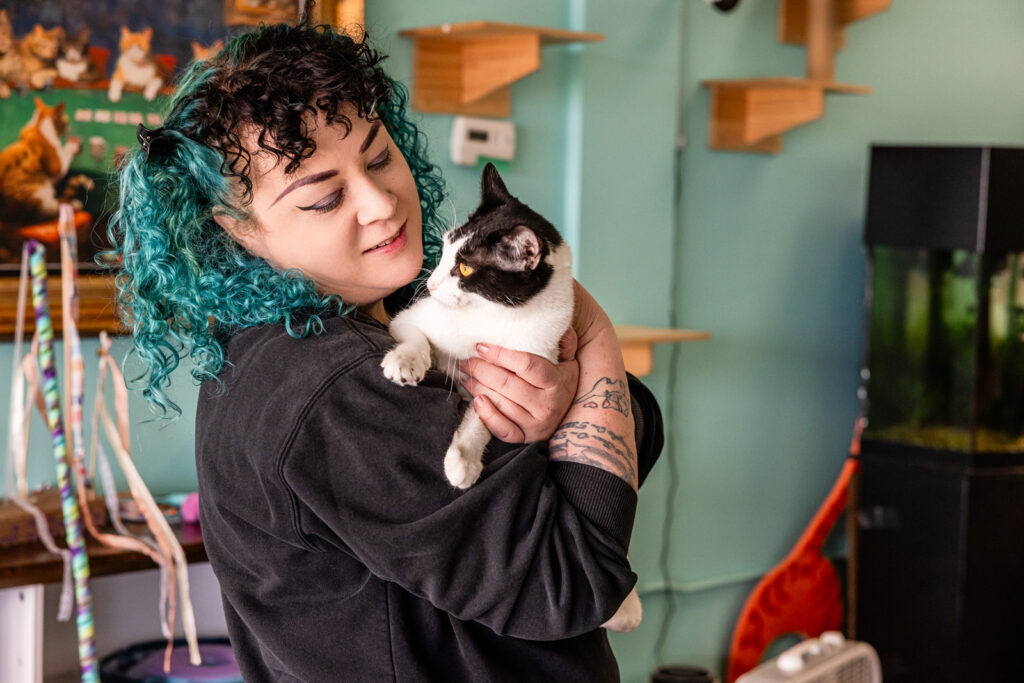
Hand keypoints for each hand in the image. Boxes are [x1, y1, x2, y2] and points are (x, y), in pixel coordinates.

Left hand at [456, 328, 579, 442]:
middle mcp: (547, 404)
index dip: (501, 355)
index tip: (481, 346)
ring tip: (463, 375)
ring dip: (476, 387)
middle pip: (507, 384)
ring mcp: (536, 424)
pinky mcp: (525, 437)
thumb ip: (564, 341)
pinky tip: (476, 400)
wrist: (568, 413)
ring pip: (500, 403)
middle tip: (464, 359)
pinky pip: (502, 429)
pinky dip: (486, 415)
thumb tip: (558, 326)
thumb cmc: (561, 380)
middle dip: (480, 369)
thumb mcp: (568, 359)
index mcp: (557, 381)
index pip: (526, 365)